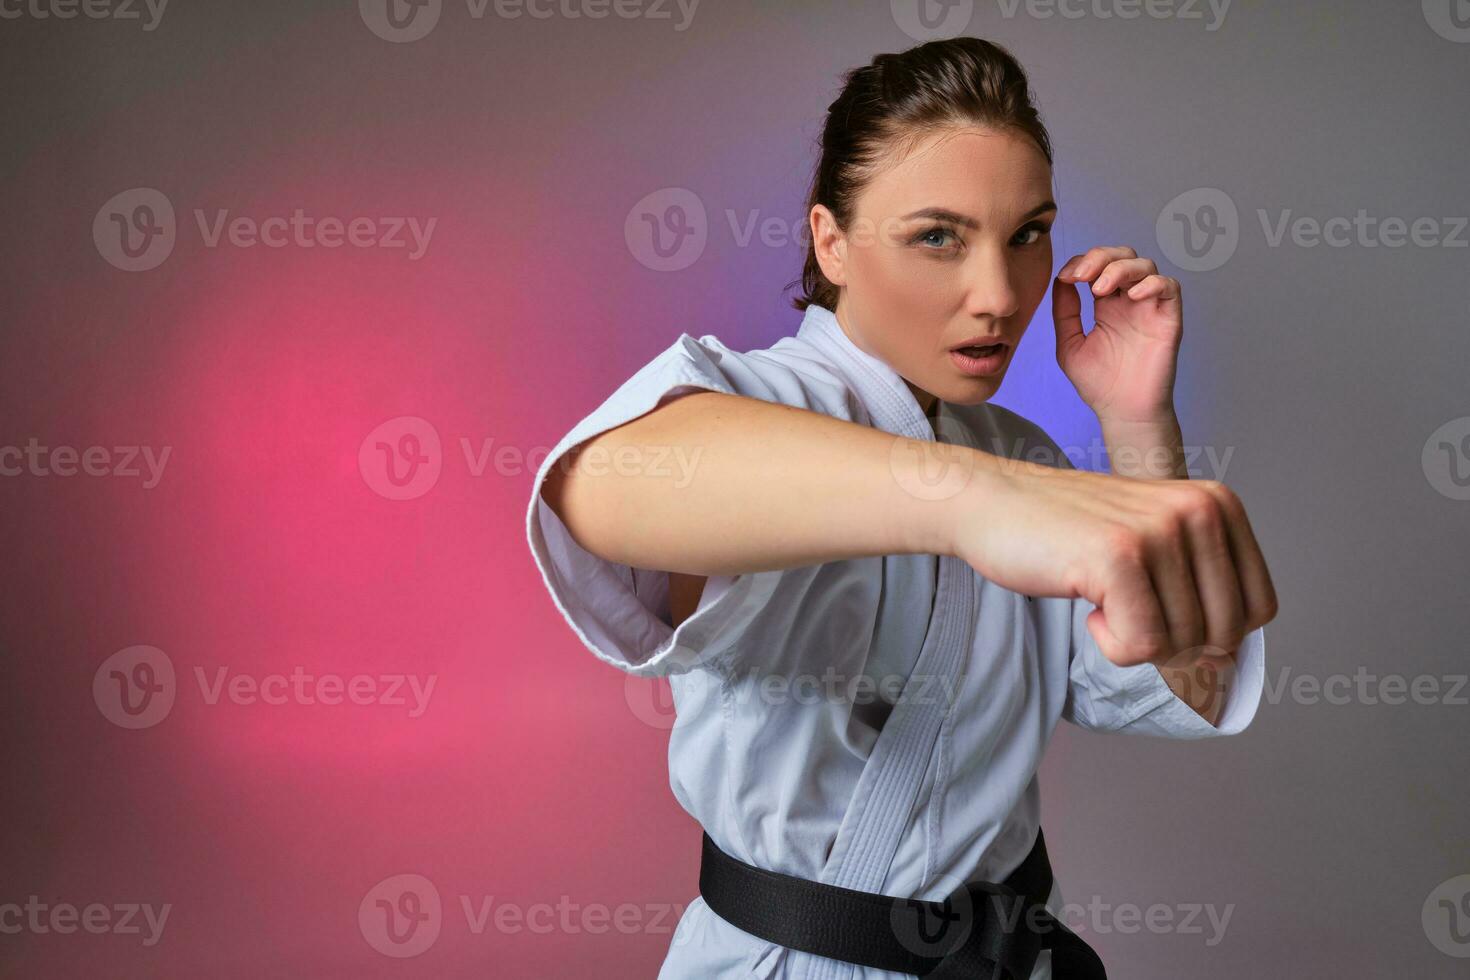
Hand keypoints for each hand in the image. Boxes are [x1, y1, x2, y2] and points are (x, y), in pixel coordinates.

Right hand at [949, 458, 1277, 667]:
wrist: (992, 503)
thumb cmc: (1067, 533)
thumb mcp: (1157, 544)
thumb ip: (1202, 585)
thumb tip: (1229, 666)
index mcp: (1218, 505)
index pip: (1257, 610)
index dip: (1206, 630)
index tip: (1156, 602)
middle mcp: (1199, 511)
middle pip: (1223, 635)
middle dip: (1169, 640)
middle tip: (1122, 603)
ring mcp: (1160, 531)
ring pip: (1181, 645)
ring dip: (1132, 638)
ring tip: (1099, 592)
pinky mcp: (1119, 555)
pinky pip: (1142, 646)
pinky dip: (1109, 644)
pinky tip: (1086, 602)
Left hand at [1053, 245, 1181, 423]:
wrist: (1122, 412)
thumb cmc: (1099, 384)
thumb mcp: (1070, 344)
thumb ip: (1065, 312)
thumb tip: (1061, 279)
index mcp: (1105, 304)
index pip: (1098, 266)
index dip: (1083, 262)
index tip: (1067, 276)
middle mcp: (1129, 301)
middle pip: (1123, 256)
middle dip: (1101, 256)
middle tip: (1083, 275)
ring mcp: (1149, 308)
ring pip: (1145, 266)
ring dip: (1121, 268)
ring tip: (1101, 289)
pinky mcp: (1168, 319)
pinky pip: (1170, 287)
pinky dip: (1152, 283)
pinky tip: (1132, 297)